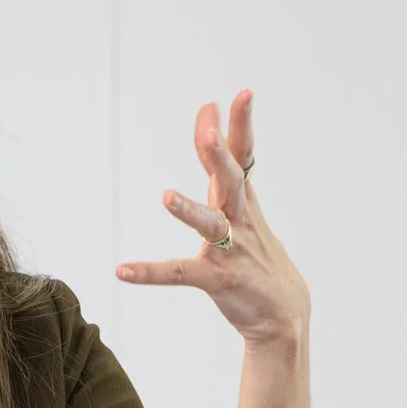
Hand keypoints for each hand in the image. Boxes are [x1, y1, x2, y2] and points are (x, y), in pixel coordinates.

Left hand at [115, 90, 310, 352]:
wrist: (284, 313)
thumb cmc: (258, 255)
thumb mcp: (244, 207)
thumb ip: (223, 169)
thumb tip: (212, 129)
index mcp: (243, 201)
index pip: (244, 156)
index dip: (241, 125)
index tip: (240, 95)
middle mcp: (240, 220)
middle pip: (232, 181)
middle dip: (220, 156)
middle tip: (210, 131)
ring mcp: (230, 251)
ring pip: (209, 225)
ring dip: (189, 210)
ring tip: (166, 196)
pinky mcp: (218, 280)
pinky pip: (178, 274)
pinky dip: (149, 272)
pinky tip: (122, 270)